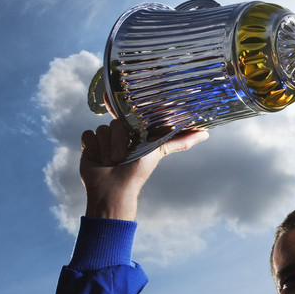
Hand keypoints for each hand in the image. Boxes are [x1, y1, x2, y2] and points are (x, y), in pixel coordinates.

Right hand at [80, 118, 208, 219]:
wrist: (113, 190)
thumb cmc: (138, 171)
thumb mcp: (159, 151)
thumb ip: (179, 141)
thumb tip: (206, 134)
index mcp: (136, 132)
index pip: (130, 112)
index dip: (126, 107)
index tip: (123, 102)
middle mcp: (121, 133)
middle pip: (116, 122)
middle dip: (120, 141)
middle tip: (124, 156)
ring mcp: (104, 138)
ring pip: (102, 128)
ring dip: (107, 147)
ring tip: (112, 161)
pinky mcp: (90, 143)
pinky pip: (88, 135)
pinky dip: (93, 148)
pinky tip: (98, 158)